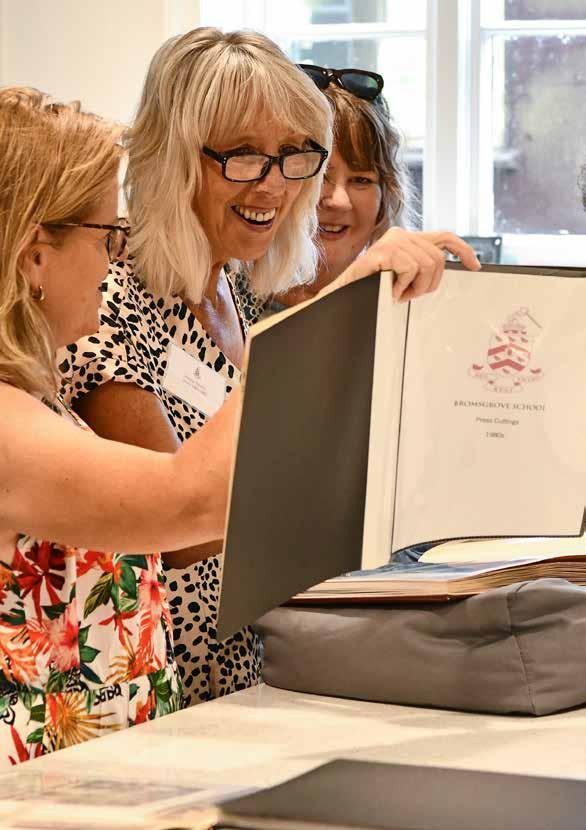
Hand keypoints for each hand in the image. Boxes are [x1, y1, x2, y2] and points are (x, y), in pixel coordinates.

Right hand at [329, 228, 481, 301]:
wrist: (343, 296)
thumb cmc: (372, 289)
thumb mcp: (402, 276)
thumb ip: (420, 267)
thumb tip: (447, 268)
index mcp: (407, 238)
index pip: (444, 237)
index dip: (463, 250)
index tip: (475, 265)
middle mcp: (400, 235)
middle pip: (438, 260)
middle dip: (429, 284)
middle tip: (409, 295)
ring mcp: (391, 241)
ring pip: (426, 266)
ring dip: (414, 288)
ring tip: (396, 293)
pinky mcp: (384, 251)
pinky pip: (410, 270)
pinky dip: (402, 287)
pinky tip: (389, 290)